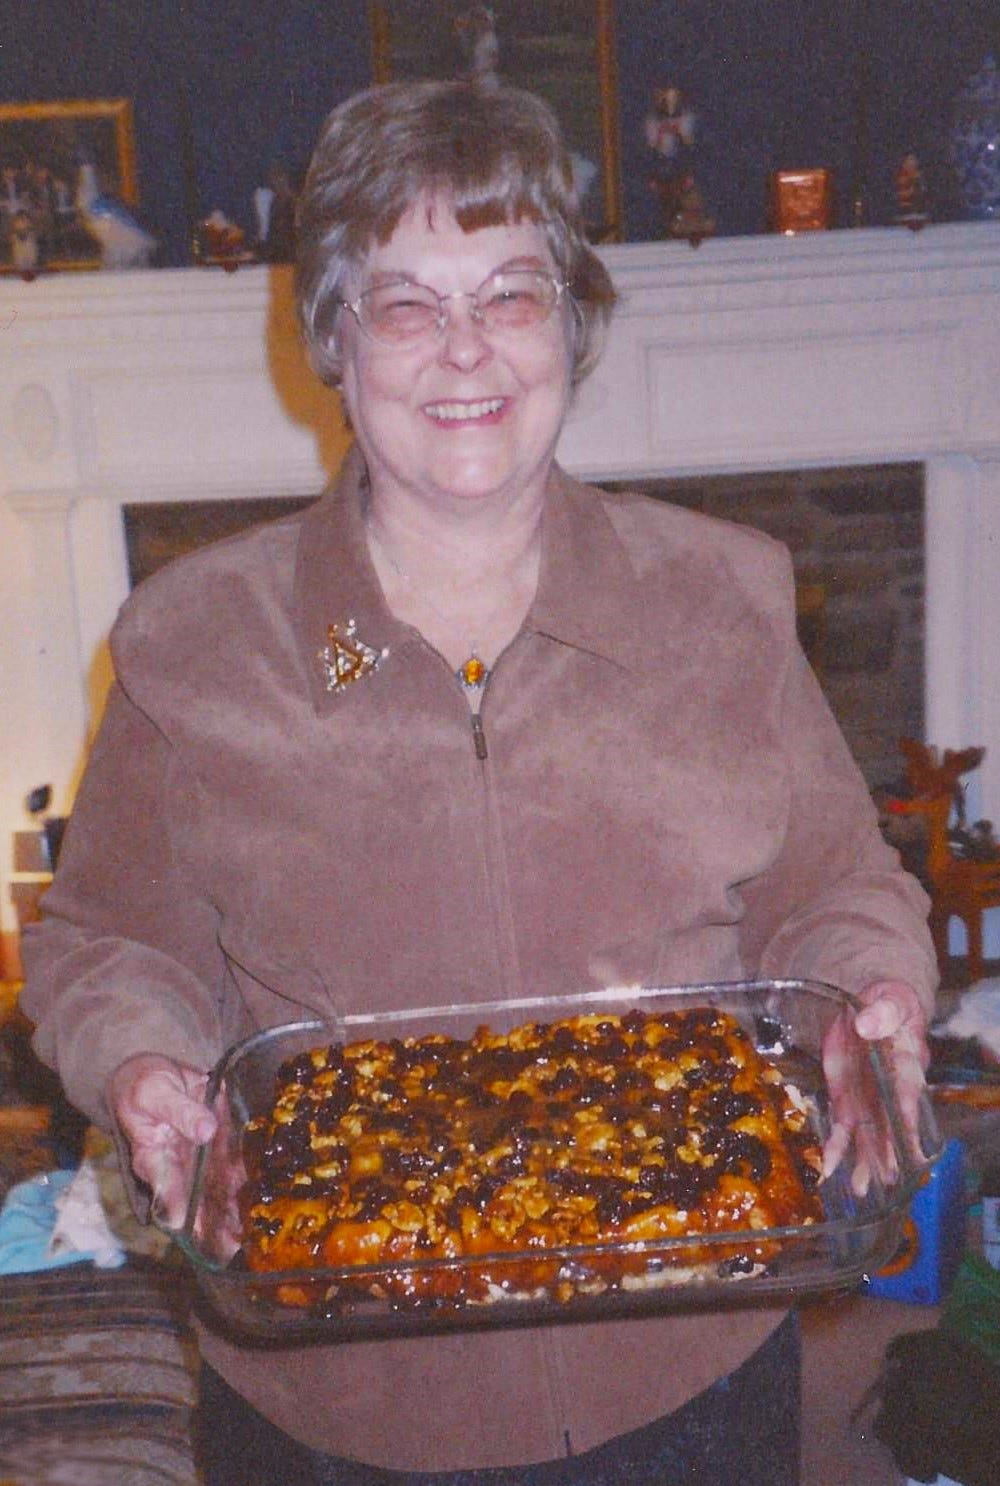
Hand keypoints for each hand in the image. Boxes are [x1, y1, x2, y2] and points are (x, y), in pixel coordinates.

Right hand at [107, 1053, 241, 1255]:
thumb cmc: (146, 1087)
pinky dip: (246, 1182)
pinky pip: (232, 1168)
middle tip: (232, 1245)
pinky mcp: (216, 1148)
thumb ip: (180, 1111)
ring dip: (233, 1211)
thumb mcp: (155, 1093)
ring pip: (215, 1191)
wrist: (156, 1074)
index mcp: (152, 1157)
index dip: (180, 1210)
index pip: (165, 1189)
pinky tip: (263, 1197)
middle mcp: (175, 1167)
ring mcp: (196, 1161)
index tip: (193, 1228)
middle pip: (193, 1202)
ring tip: (252, 1233)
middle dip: (212, 1225)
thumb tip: (205, 1130)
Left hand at [822, 981, 930, 1194]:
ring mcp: (868, 1099)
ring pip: (868, 1135)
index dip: (907, 1118)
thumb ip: (881, 1013)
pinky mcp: (846, 1100)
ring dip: (863, 1161)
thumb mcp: (889, 1001)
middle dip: (887, 1151)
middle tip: (886, 1179)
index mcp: (907, 1066)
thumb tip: (867, 1025)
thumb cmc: (888, 1004)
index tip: (909, 1142)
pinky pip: (842, 1127)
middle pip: (890, 1125)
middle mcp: (889, 1091)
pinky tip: (828, 1168)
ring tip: (859, 1190)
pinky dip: (835, 1147)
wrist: (870, 1005)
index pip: (908, 1094)